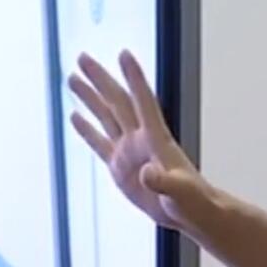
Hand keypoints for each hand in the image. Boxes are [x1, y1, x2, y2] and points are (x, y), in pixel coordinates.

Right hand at [68, 51, 214, 232]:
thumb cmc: (192, 200)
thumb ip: (164, 182)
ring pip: (105, 116)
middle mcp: (140, 139)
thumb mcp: (180, 192)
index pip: (143, 102)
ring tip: (73, 77)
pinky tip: (75, 115)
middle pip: (117, 101)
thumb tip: (146, 173)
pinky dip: (87, 129)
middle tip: (83, 57)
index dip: (134, 78)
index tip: (124, 54)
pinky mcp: (119, 167)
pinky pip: (100, 143)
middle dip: (101, 79)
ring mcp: (128, 151)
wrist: (190, 213)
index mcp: (156, 139)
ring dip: (90, 97)